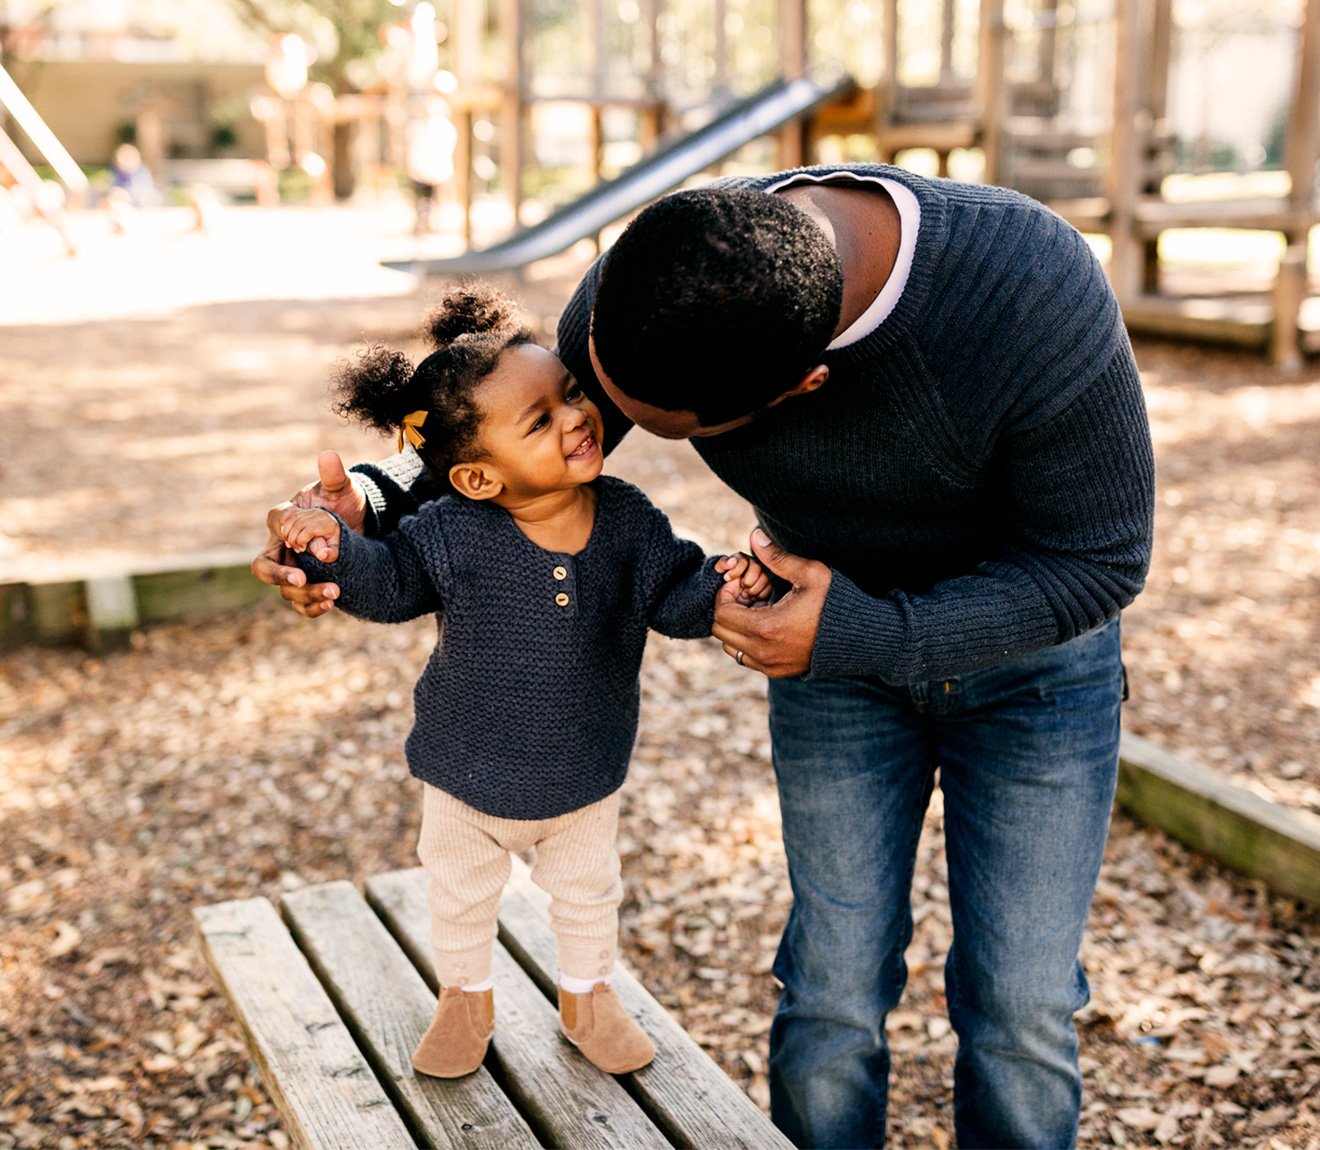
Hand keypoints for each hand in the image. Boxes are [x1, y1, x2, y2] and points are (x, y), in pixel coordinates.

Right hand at [250, 451, 363, 616]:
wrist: (358, 526)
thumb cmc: (343, 502)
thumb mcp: (342, 489)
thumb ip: (334, 476)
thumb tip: (328, 456)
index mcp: (284, 519)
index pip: (276, 524)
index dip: (287, 533)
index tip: (304, 543)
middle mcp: (281, 547)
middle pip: (264, 566)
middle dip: (278, 575)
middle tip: (300, 580)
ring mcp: (291, 569)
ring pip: (284, 590)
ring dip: (306, 594)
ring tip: (333, 594)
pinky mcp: (306, 586)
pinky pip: (300, 603)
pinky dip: (311, 608)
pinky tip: (330, 605)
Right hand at [278, 506, 340, 561]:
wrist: (327, 533)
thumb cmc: (328, 545)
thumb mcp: (332, 552)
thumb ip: (329, 555)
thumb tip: (322, 555)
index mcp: (329, 524)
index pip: (310, 529)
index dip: (302, 540)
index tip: (302, 549)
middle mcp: (320, 514)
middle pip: (299, 524)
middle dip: (293, 539)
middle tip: (295, 549)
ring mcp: (311, 511)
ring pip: (292, 519)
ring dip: (286, 534)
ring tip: (289, 544)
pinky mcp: (303, 510)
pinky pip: (289, 514)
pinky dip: (284, 525)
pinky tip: (286, 535)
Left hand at [712, 529, 831, 676]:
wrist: (859, 637)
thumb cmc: (835, 602)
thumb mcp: (809, 574)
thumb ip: (777, 557)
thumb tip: (754, 535)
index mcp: (766, 628)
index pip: (721, 613)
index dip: (726, 594)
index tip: (741, 583)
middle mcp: (763, 652)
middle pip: (720, 631)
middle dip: (728, 609)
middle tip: (749, 594)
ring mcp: (769, 665)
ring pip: (730, 646)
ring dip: (735, 626)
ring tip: (757, 609)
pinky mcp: (776, 671)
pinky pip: (746, 657)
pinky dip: (746, 640)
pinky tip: (767, 623)